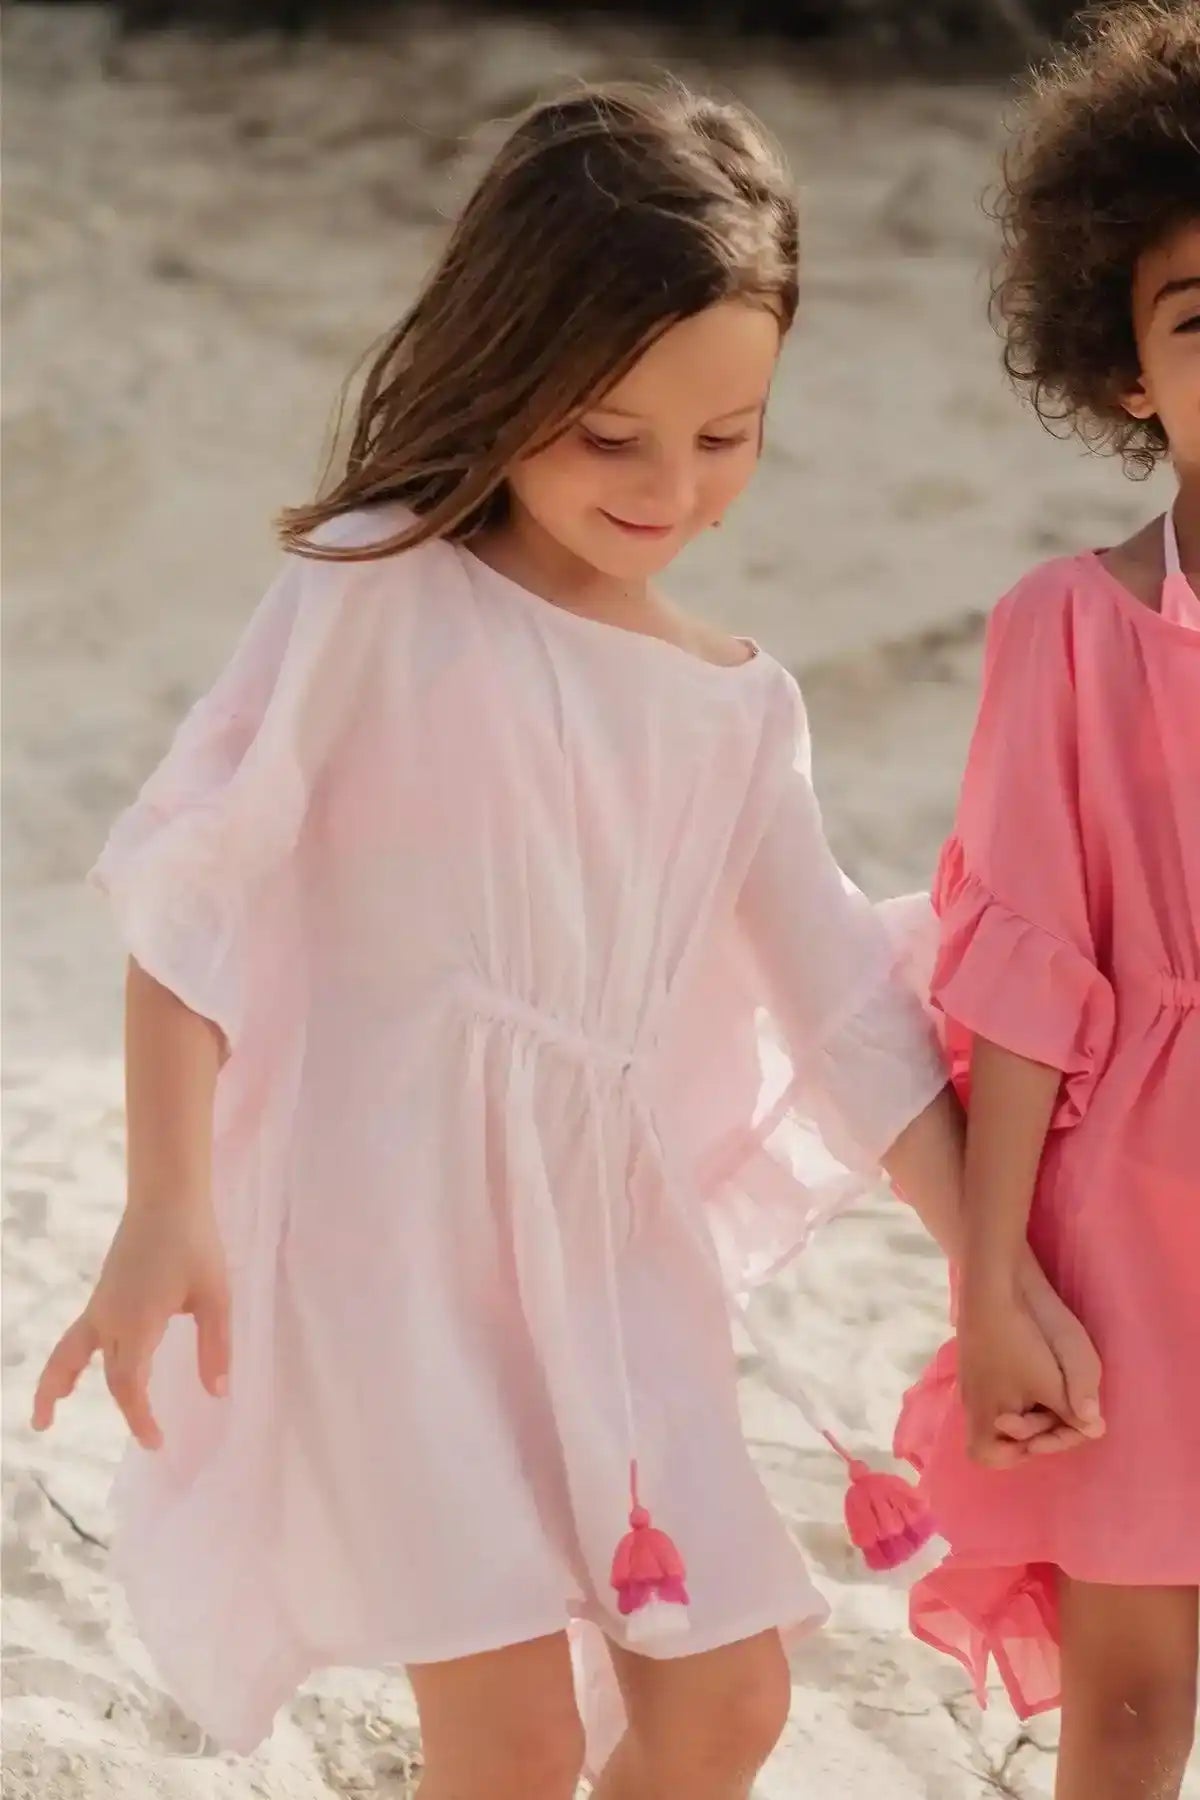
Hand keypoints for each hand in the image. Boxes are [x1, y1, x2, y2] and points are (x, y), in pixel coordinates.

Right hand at [32, 1202, 229, 1449]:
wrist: (166, 1195)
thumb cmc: (195, 1242)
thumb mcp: (216, 1296)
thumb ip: (215, 1346)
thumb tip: (216, 1393)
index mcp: (137, 1322)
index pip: (128, 1385)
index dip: (139, 1418)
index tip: (156, 1442)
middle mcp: (110, 1318)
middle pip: (101, 1375)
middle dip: (113, 1409)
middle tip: (124, 1441)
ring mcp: (102, 1304)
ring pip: (69, 1353)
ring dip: (55, 1384)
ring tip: (44, 1416)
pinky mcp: (104, 1292)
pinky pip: (78, 1336)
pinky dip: (69, 1360)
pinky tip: (77, 1370)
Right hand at [958, 1286, 1097, 1468]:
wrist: (991, 1285)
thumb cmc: (1017, 1341)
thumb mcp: (1051, 1381)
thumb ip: (1073, 1412)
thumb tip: (1096, 1430)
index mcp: (982, 1415)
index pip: (989, 1457)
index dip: (1019, 1453)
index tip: (1049, 1432)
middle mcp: (971, 1401)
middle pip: (1000, 1435)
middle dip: (1035, 1429)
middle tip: (1061, 1411)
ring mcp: (972, 1379)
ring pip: (1004, 1410)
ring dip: (1032, 1408)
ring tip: (1053, 1389)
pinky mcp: (979, 1360)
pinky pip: (1002, 1389)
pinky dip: (1024, 1390)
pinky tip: (1041, 1372)